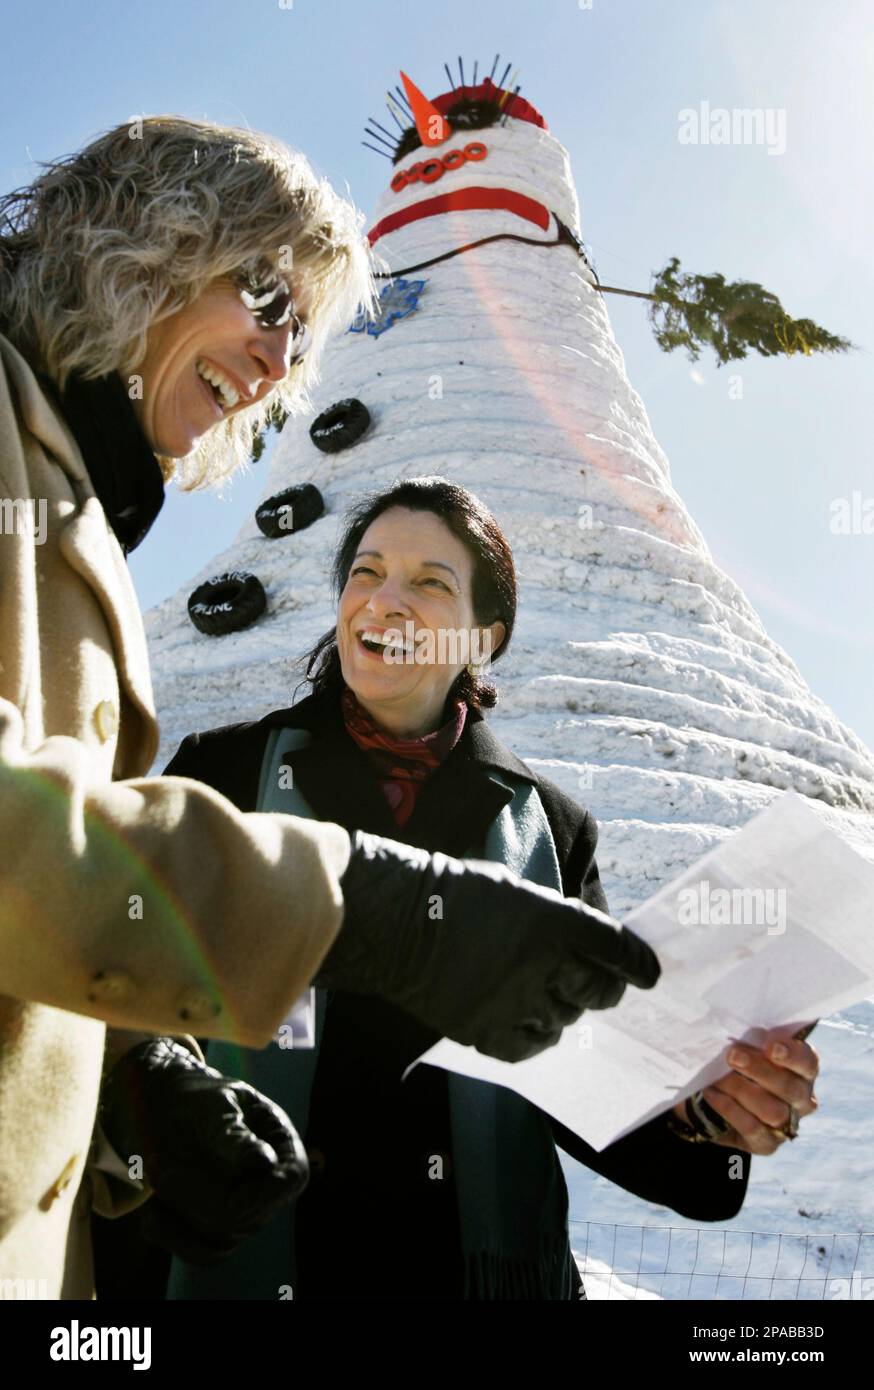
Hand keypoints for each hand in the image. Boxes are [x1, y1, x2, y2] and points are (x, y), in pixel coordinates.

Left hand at [101, 1038, 307, 1263]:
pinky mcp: (216, 1234)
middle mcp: (268, 1187)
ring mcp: (245, 1215)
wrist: (168, 1111)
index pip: (291, 1180)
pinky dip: (169, 1235)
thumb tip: (264, 1162)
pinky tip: (151, 1208)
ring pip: (217, 1243)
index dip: (263, 1193)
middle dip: (192, 1194)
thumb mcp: (213, 1105)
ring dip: (176, 1212)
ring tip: (154, 1172)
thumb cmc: (197, 1099)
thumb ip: (233, 1133)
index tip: (222, 1185)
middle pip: (242, 1218)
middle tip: (157, 1163)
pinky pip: (197, 1254)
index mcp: (280, 1146)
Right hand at [321, 830, 660, 1062]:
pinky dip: (534, 1035)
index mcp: (552, 922)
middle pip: (596, 990)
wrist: (397, 923)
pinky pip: (530, 1046)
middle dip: (603, 988)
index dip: (637, 963)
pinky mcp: (487, 1033)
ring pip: (565, 1019)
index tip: (649, 973)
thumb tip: (588, 950)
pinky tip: (525, 1019)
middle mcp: (541, 966)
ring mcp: (514, 1004)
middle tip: (599, 985)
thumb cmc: (455, 895)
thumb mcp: (517, 891)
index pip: (615, 949)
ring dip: (563, 1008)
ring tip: (545, 994)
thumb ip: (556, 921)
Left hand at [671, 1026, 819, 1154]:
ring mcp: (787, 1124)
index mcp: (803, 1070)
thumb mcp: (749, 1047)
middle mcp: (802, 1099)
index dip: (792, 1054)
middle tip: (733, 1055)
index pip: (808, 1062)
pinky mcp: (767, 1144)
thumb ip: (753, 1038)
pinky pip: (752, 1128)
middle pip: (791, 1088)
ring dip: (742, 1090)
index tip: (770, 1045)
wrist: (721, 1099)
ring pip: (773, 1111)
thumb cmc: (741, 1064)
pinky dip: (730, 1108)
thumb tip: (739, 1026)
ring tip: (719, 1077)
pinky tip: (713, 1093)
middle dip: (760, 1070)